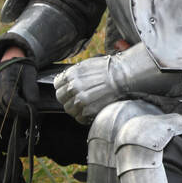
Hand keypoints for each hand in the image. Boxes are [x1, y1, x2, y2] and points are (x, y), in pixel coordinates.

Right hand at [0, 54, 39, 115]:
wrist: (10, 59)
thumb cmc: (22, 67)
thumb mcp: (30, 75)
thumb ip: (32, 91)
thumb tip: (33, 107)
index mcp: (6, 80)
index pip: (10, 100)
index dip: (21, 109)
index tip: (31, 112)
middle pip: (3, 106)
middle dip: (17, 112)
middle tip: (28, 111)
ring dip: (10, 112)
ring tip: (21, 108)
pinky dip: (3, 109)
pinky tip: (12, 106)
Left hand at [54, 44, 177, 122]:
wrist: (125, 76)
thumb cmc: (111, 69)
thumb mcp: (88, 65)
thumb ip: (75, 73)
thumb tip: (68, 80)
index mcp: (72, 74)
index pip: (57, 84)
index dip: (63, 87)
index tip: (68, 89)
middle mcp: (74, 86)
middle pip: (61, 97)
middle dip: (67, 98)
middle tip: (76, 98)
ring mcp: (80, 99)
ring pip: (68, 109)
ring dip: (75, 108)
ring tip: (84, 106)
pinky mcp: (88, 110)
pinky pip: (79, 117)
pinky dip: (83, 116)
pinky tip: (89, 111)